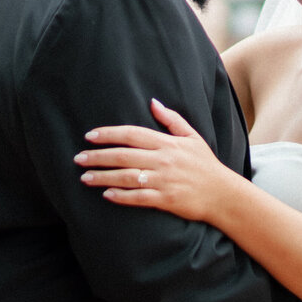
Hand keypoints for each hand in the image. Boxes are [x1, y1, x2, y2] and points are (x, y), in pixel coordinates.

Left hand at [75, 100, 230, 222]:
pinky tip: (106, 194)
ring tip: (85, 177)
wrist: (223, 194)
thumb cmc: (205, 164)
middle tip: (78, 158)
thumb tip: (152, 102)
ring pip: (127, 177)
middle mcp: (163, 160)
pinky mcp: (166, 199)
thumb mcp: (192, 136)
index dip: (109, 134)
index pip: (132, 134)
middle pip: (124, 155)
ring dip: (103, 177)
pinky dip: (121, 196)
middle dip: (98, 156)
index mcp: (167, 143)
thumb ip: (171, 119)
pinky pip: (139, 198)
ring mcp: (164, 180)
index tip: (90, 136)